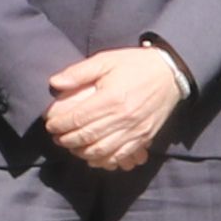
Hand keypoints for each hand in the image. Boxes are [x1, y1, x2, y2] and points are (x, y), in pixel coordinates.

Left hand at [42, 41, 187, 172]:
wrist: (170, 74)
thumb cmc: (135, 65)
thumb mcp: (106, 60)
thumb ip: (79, 72)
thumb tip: (54, 83)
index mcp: (111, 99)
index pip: (78, 119)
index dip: (60, 125)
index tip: (50, 125)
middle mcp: (123, 118)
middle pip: (87, 137)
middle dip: (67, 140)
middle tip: (56, 138)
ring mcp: (135, 131)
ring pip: (102, 151)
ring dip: (83, 153)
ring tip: (71, 148)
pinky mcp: (144, 138)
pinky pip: (121, 156)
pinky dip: (104, 161)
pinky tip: (93, 157)